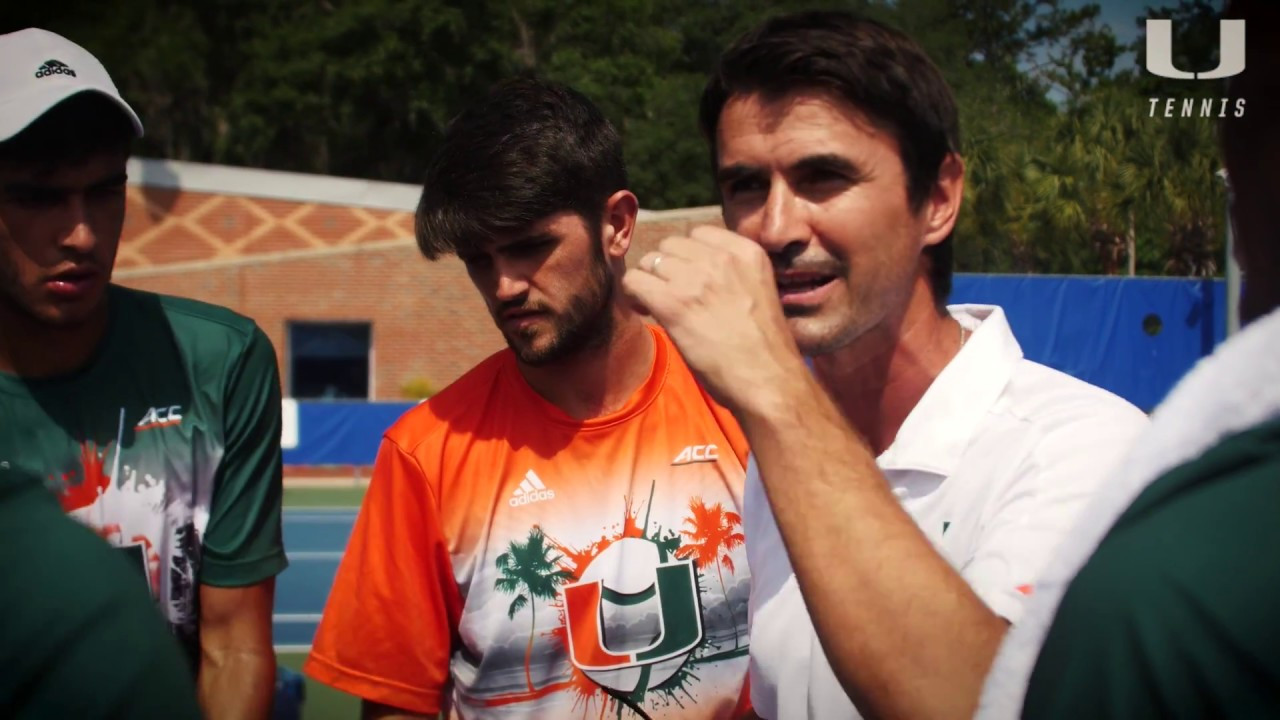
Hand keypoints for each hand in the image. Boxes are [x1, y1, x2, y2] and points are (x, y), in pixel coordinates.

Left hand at [621, 225, 805, 413]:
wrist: (769, 380)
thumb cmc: (766, 348)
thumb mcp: (759, 291)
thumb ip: (732, 273)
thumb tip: (694, 270)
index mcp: (747, 252)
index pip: (699, 234)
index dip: (688, 256)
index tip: (689, 278)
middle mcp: (721, 258)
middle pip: (671, 245)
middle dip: (667, 268)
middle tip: (670, 294)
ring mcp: (696, 278)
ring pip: (650, 261)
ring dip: (650, 282)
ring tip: (658, 305)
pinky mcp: (673, 302)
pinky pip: (634, 281)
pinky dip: (634, 294)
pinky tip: (646, 311)